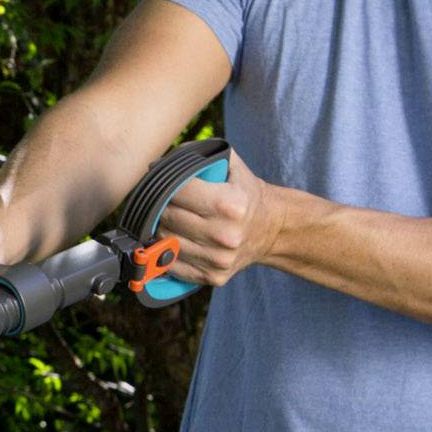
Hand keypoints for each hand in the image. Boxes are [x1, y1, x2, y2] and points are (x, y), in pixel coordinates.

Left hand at [157, 147, 286, 288]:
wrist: (272, 229)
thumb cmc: (245, 194)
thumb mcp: (232, 166)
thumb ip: (198, 154)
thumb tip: (159, 164)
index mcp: (229, 204)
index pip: (177, 191)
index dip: (165, 185)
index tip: (163, 184)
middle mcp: (224, 234)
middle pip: (168, 217)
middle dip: (160, 207)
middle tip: (165, 202)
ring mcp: (219, 259)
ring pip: (166, 241)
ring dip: (162, 230)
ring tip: (172, 220)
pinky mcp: (213, 277)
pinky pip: (173, 265)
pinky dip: (168, 253)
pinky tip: (176, 241)